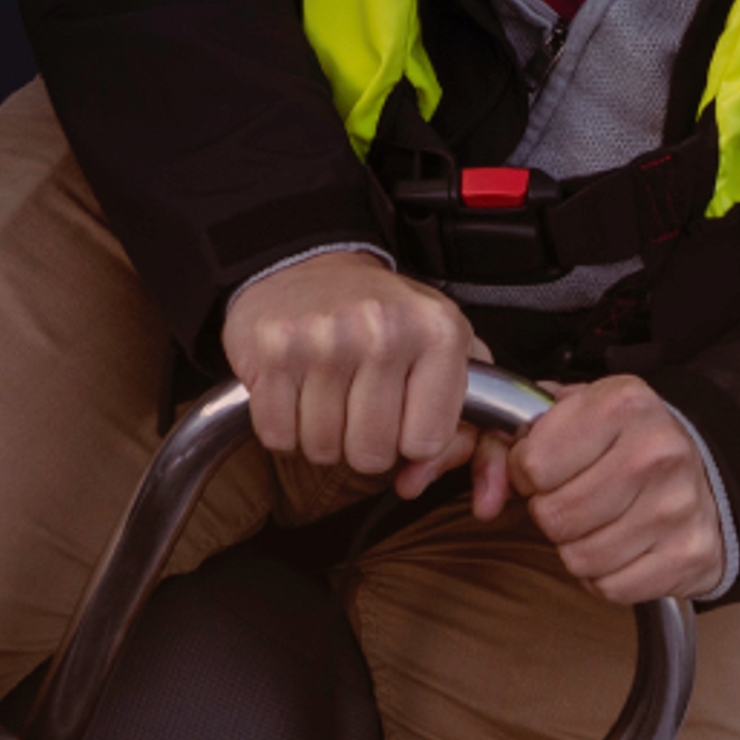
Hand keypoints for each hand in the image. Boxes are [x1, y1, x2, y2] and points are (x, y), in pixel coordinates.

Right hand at [221, 251, 485, 493]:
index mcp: (438, 331)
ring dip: (322, 437)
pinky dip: (284, 428)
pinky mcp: (273, 350)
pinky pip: (278, 436)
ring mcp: (324, 339)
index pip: (427, 443)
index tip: (403, 416)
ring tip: (328, 395)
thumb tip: (428, 475)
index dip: (410, 441)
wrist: (310, 264)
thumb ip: (466, 413)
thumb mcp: (444, 343)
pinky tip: (297, 393)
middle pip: (371, 454)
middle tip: (359, 407)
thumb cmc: (383, 313)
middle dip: (362, 444)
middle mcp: (383, 330)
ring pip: (322, 449)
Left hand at [504, 376, 726, 605]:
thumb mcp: (573, 414)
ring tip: (599, 521)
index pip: (532, 463)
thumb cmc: (628, 442)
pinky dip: (606, 575)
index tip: (545, 469)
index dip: (527, 473)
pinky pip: (611, 587)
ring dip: (578, 547)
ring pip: (579, 558)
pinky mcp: (689, 555)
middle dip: (551, 513)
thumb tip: (485, 494)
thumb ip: (511, 439)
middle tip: (572, 498)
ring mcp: (677, 506)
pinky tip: (622, 546)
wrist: (711, 473)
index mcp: (622, 403)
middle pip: (554, 516)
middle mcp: (655, 451)